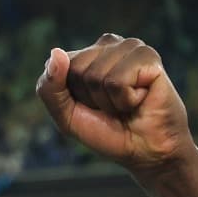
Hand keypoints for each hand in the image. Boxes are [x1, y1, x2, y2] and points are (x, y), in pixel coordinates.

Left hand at [35, 33, 193, 173]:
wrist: (146, 151)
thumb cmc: (108, 131)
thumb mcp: (66, 115)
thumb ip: (50, 87)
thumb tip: (55, 53)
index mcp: (87, 53)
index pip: (56, 67)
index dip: (70, 96)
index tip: (92, 106)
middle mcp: (108, 45)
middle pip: (75, 70)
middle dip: (90, 98)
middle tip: (114, 106)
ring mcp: (129, 47)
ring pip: (96, 76)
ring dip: (109, 101)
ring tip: (128, 103)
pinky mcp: (148, 56)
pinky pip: (116, 82)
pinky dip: (125, 100)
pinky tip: (141, 99)